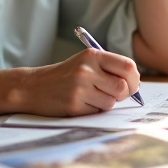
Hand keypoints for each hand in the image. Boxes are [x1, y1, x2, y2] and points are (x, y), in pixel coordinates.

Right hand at [21, 48, 139, 116]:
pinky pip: (97, 112)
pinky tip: (80, 104)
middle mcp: (86, 70)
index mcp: (92, 55)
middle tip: (115, 95)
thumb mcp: (84, 63)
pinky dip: (93, 110)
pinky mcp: (73, 105)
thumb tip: (135, 85)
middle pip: (123, 87)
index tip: (132, 85)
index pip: (128, 66)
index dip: (134, 79)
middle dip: (123, 95)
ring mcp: (79, 88)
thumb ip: (108, 69)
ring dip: (105, 103)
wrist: (32, 87)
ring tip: (91, 97)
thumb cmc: (64, 76)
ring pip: (111, 102)